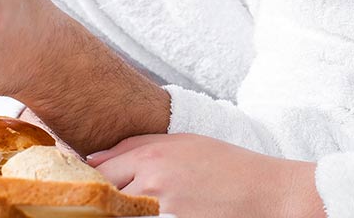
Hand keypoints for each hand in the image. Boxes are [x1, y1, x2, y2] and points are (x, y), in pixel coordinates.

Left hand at [90, 134, 325, 217]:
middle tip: (100, 200)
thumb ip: (137, 146)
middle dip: (100, 196)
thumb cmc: (226, 164)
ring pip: (120, 211)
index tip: (87, 183)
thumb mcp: (183, 142)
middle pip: (104, 191)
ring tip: (127, 205)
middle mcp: (151, 179)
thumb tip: (94, 159)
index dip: (91, 178)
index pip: (100, 169)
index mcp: (151, 155)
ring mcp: (162, 206)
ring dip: (118, 209)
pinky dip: (139, 217)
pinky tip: (148, 214)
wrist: (265, 191)